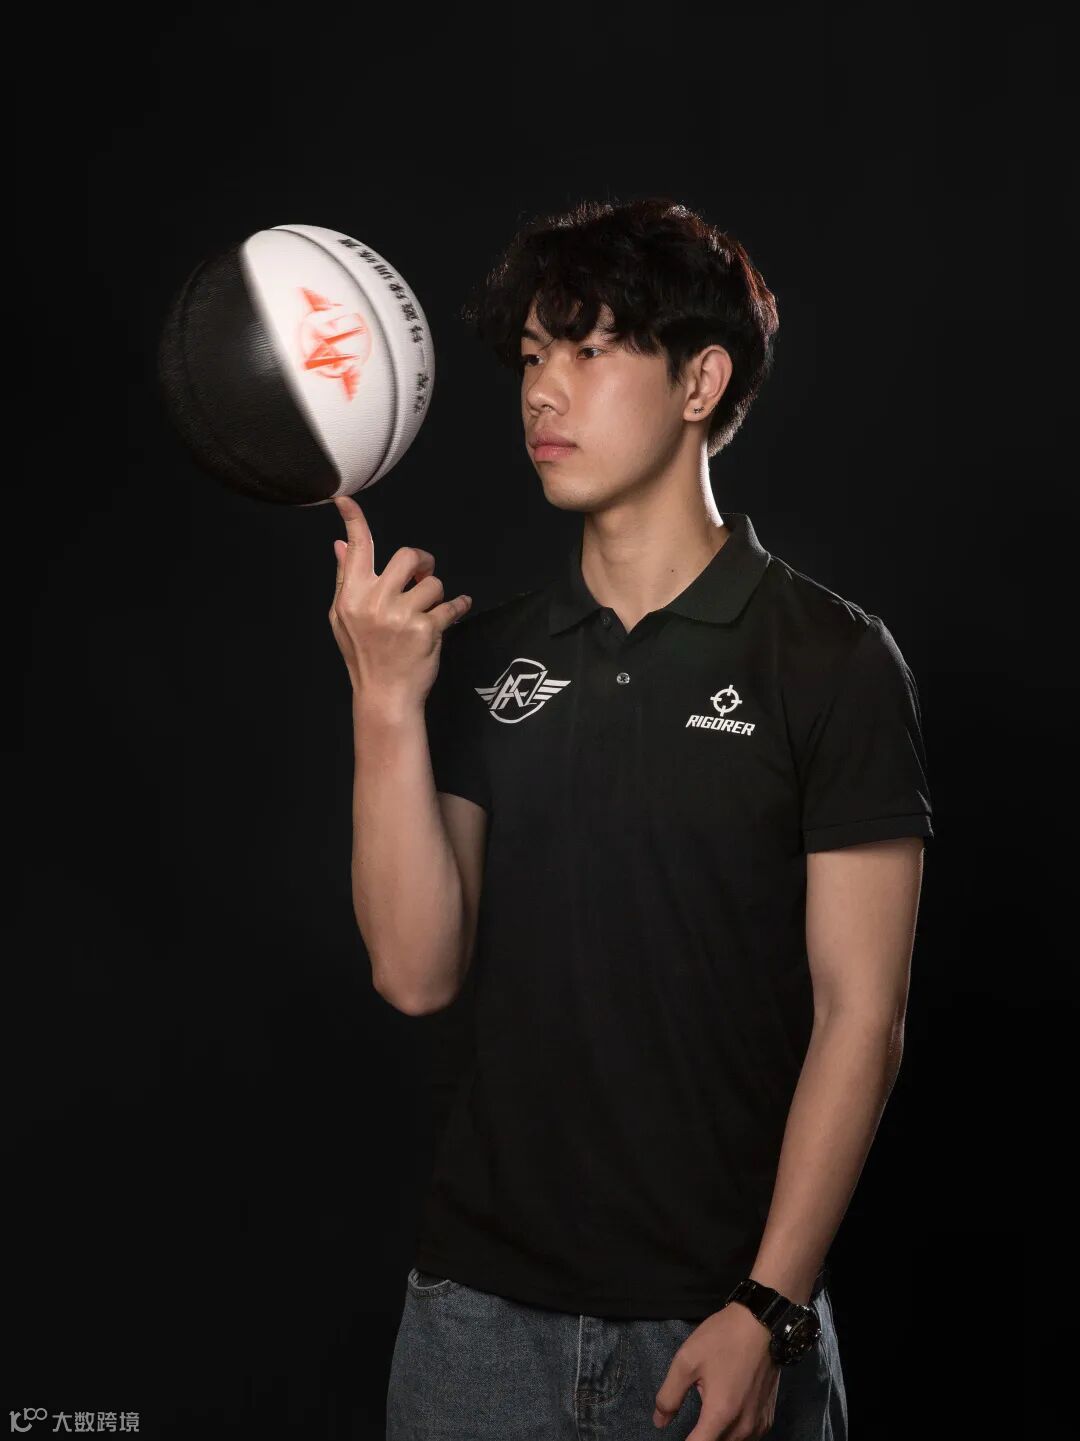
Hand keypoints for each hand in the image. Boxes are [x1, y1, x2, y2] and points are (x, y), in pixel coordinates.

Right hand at [328, 494, 471, 703]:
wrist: (385, 695)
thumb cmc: (365, 656)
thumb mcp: (343, 618)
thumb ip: (345, 580)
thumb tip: (341, 545)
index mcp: (352, 596)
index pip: (355, 550)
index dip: (352, 521)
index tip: (345, 500)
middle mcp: (375, 602)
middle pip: (408, 556)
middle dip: (422, 562)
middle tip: (423, 575)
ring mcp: (401, 616)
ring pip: (433, 582)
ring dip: (436, 594)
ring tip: (427, 611)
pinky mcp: (426, 629)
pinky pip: (451, 606)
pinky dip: (457, 606)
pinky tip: (456, 610)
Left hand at [653, 1302, 780, 1438]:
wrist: (762, 1323)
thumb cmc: (722, 1339)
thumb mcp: (687, 1361)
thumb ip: (670, 1395)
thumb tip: (659, 1422)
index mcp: (720, 1415)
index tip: (677, 1434)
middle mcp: (742, 1428)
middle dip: (701, 1437)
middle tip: (694, 1416)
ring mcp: (758, 1424)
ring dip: (718, 1435)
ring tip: (710, 1413)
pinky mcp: (768, 1418)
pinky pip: (747, 1437)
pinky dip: (734, 1433)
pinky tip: (728, 1413)